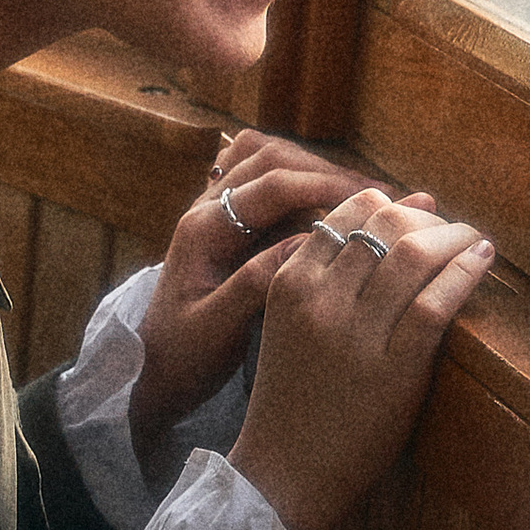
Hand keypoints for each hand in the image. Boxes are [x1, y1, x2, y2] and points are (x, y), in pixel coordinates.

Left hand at [130, 131, 412, 464]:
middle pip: (269, 157)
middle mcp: (204, 210)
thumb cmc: (184, 357)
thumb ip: (257, 283)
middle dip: (325, 170)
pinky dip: (293, 179)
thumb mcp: (218, 329)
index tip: (374, 202)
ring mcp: (212, 212)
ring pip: (263, 158)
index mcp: (202, 230)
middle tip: (377, 194)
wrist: (151, 372)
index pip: (272, 185)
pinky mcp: (223, 224)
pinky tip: (323, 204)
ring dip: (310, 168)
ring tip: (356, 194)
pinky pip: (259, 179)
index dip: (326, 186)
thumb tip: (308, 242)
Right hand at [226, 189, 495, 529]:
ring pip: (413, 254)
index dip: (392, 206)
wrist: (283, 473)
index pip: (348, 214)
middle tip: (450, 231)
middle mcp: (319, 300)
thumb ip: (321, 280)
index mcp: (289, 285)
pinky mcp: (394, 369)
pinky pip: (436, 302)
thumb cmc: (292, 401)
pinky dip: (466, 270)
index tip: (416, 218)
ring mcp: (355, 335)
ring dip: (454, 236)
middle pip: (384, 225)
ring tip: (473, 240)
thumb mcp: (287, 328)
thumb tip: (385, 220)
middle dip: (426, 218)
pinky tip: (483, 260)